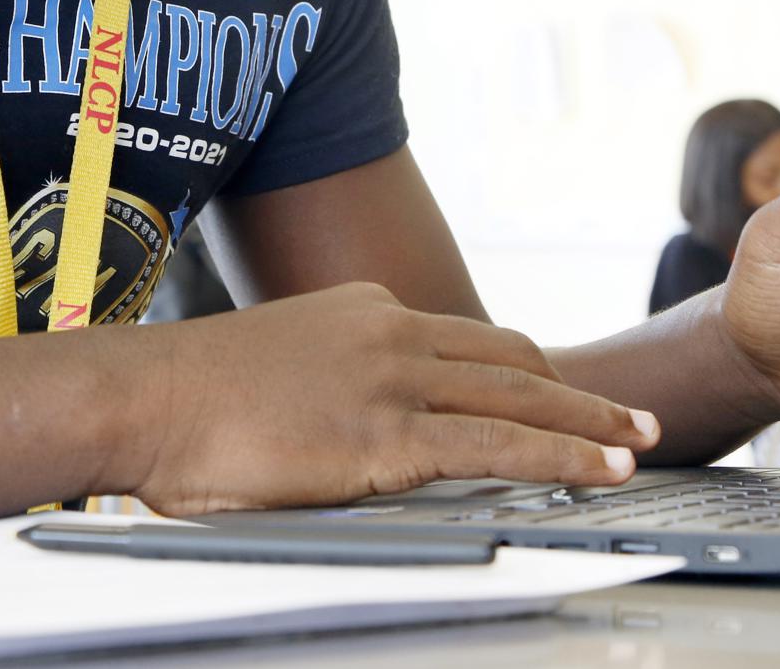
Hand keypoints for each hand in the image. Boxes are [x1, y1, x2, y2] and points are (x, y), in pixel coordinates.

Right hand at [130, 282, 660, 515]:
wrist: (139, 398)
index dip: (525, 368)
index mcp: (362, 310)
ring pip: (522, 395)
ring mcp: (392, 380)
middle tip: (629, 413)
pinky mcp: (386, 436)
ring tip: (639, 441)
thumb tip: (344, 423)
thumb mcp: (275, 366)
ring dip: (591, 421)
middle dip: (579, 388)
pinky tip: (600, 469)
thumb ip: (329, 382)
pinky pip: (500, 444)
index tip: (560, 389)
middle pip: (512, 356)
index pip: (467, 337)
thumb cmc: (184, 399)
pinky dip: (563, 455)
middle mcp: (390, 331)